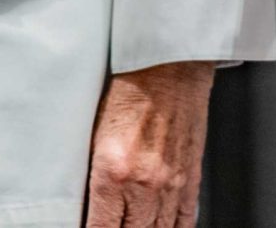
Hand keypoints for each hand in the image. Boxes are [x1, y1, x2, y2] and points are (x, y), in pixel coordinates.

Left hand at [84, 60, 214, 227]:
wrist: (169, 64)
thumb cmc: (129, 89)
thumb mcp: (92, 133)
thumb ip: (90, 175)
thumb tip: (84, 204)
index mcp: (113, 173)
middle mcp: (144, 184)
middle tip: (111, 225)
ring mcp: (171, 183)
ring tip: (134, 227)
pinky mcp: (191, 175)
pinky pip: (185, 218)